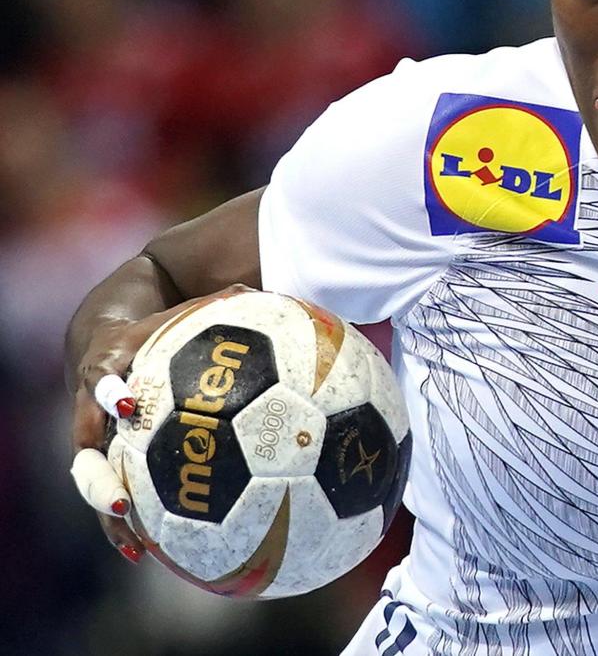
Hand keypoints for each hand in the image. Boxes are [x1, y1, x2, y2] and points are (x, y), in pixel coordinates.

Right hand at [68, 285, 250, 561]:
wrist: (100, 340)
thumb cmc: (151, 327)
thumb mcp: (178, 311)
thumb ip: (217, 306)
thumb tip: (266, 291)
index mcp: (108, 369)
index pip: (101, 380)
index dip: (110, 392)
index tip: (128, 403)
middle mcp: (92, 409)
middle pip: (84, 449)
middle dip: (99, 478)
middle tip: (123, 503)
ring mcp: (93, 438)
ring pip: (92, 483)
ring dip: (109, 512)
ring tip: (135, 545)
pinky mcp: (103, 458)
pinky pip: (111, 492)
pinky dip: (124, 523)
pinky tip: (150, 553)